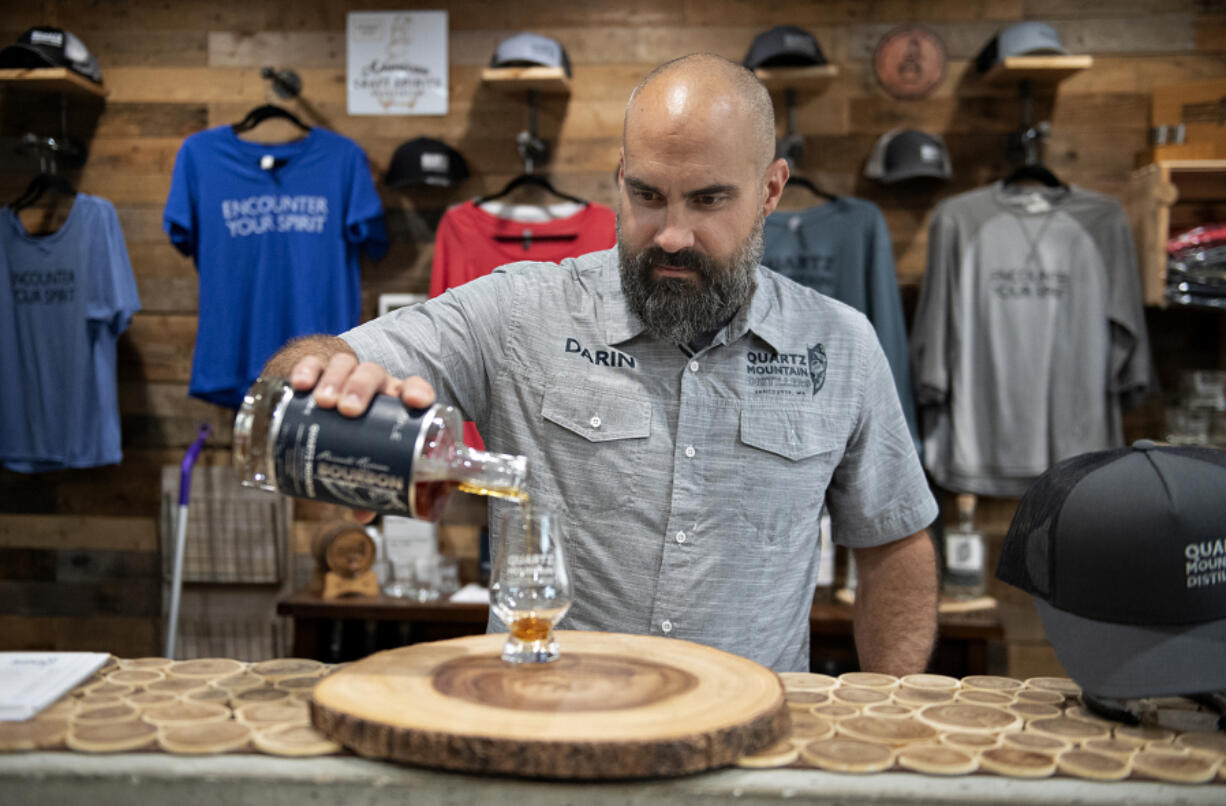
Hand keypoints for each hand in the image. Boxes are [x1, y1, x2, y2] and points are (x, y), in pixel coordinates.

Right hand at [287, 353, 436, 523]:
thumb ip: (368, 486)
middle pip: (373, 374)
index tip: (416, 402)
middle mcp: (373, 385)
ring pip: (345, 365)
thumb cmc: (358, 441)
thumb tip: (364, 515)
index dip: (417, 391)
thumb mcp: (366, 461)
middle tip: (349, 411)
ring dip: (335, 380)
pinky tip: (299, 384)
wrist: (327, 411)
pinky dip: (307, 370)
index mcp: (395, 403)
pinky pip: (314, 363)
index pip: (412, 389)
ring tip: (323, 402)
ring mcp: (346, 374)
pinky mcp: (318, 372)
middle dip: (362, 388)